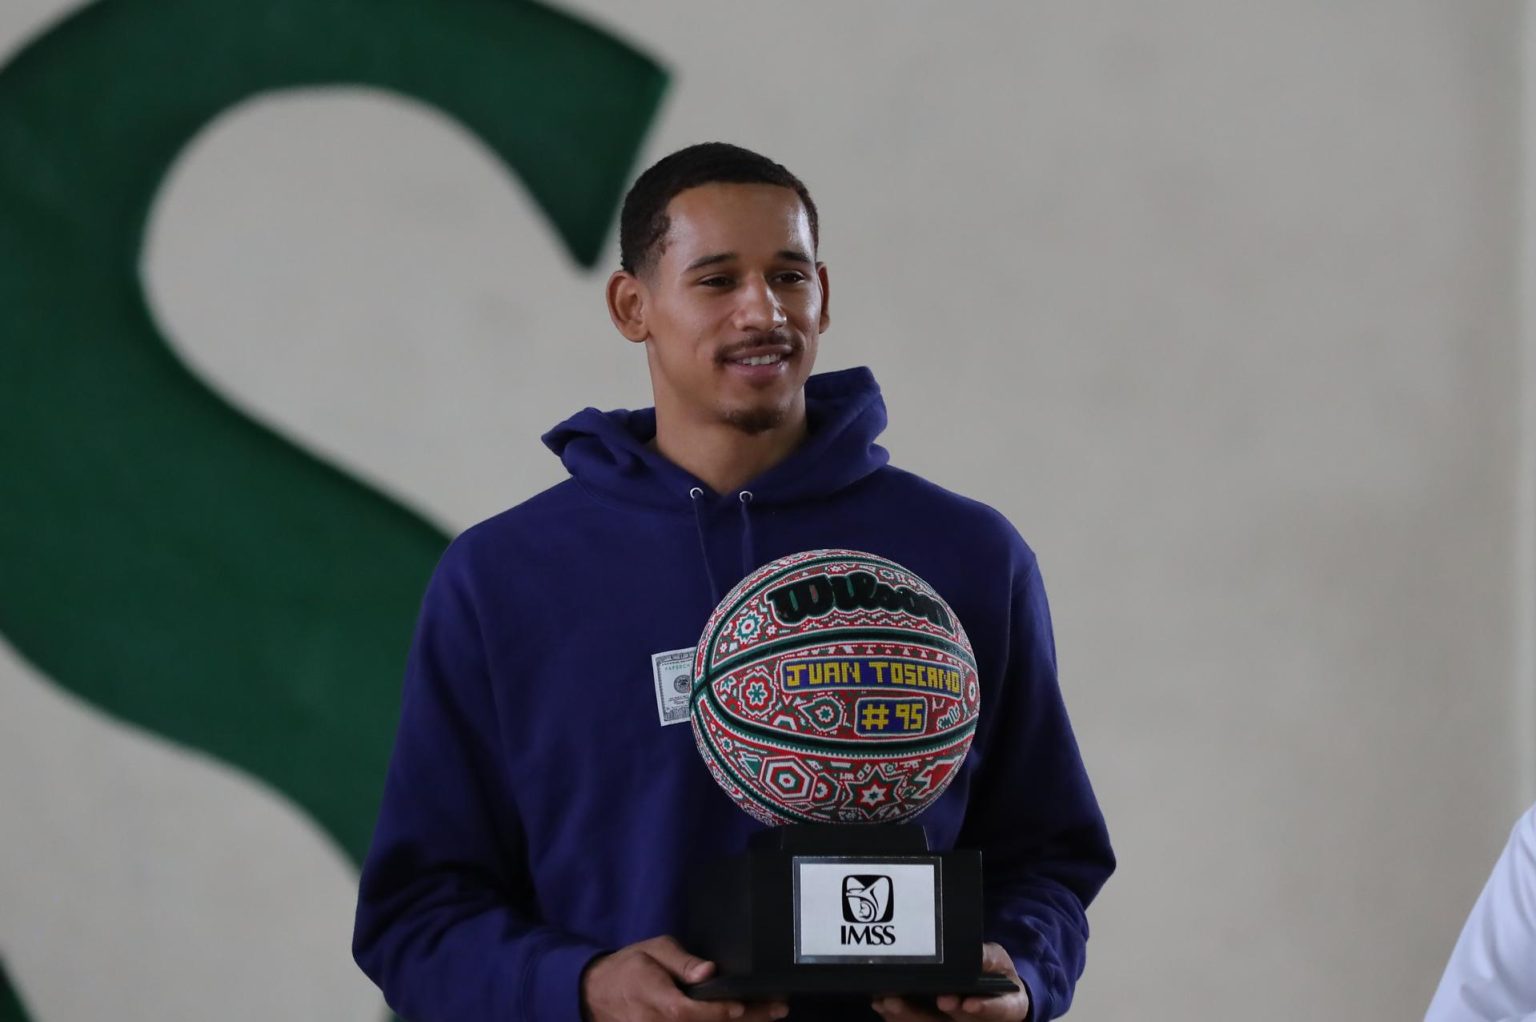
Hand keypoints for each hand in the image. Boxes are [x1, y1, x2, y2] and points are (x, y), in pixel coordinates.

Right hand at [580, 935, 789, 1021]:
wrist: (596, 993)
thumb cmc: (629, 967)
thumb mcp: (654, 950)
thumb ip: (681, 960)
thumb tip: (708, 971)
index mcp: (657, 999)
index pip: (691, 1012)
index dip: (720, 1011)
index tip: (745, 1005)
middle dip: (746, 1020)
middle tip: (778, 1008)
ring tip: (769, 1014)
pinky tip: (743, 1019)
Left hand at [871, 943, 1029, 1021]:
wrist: (998, 996)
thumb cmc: (996, 976)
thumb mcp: (999, 963)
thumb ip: (989, 958)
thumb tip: (976, 955)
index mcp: (1005, 1007)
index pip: (998, 1011)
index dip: (984, 1008)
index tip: (967, 1004)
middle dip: (924, 1014)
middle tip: (900, 1001)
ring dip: (905, 1016)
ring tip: (885, 1001)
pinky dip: (898, 1017)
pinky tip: (882, 1005)